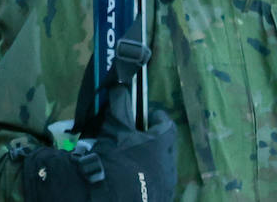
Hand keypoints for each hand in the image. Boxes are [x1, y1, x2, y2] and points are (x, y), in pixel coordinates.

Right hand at [21, 105, 177, 201]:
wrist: (106, 195)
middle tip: (137, 137)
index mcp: (163, 145)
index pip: (168, 124)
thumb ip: (119, 103)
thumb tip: (120, 85)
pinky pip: (155, 185)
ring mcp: (164, 186)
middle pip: (166, 147)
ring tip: (131, 160)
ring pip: (161, 167)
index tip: (147, 114)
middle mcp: (169, 165)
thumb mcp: (114, 124)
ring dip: (150, 161)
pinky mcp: (158, 200)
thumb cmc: (115, 155)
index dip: (157, 117)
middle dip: (154, 141)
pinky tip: (130, 178)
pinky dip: (145, 179)